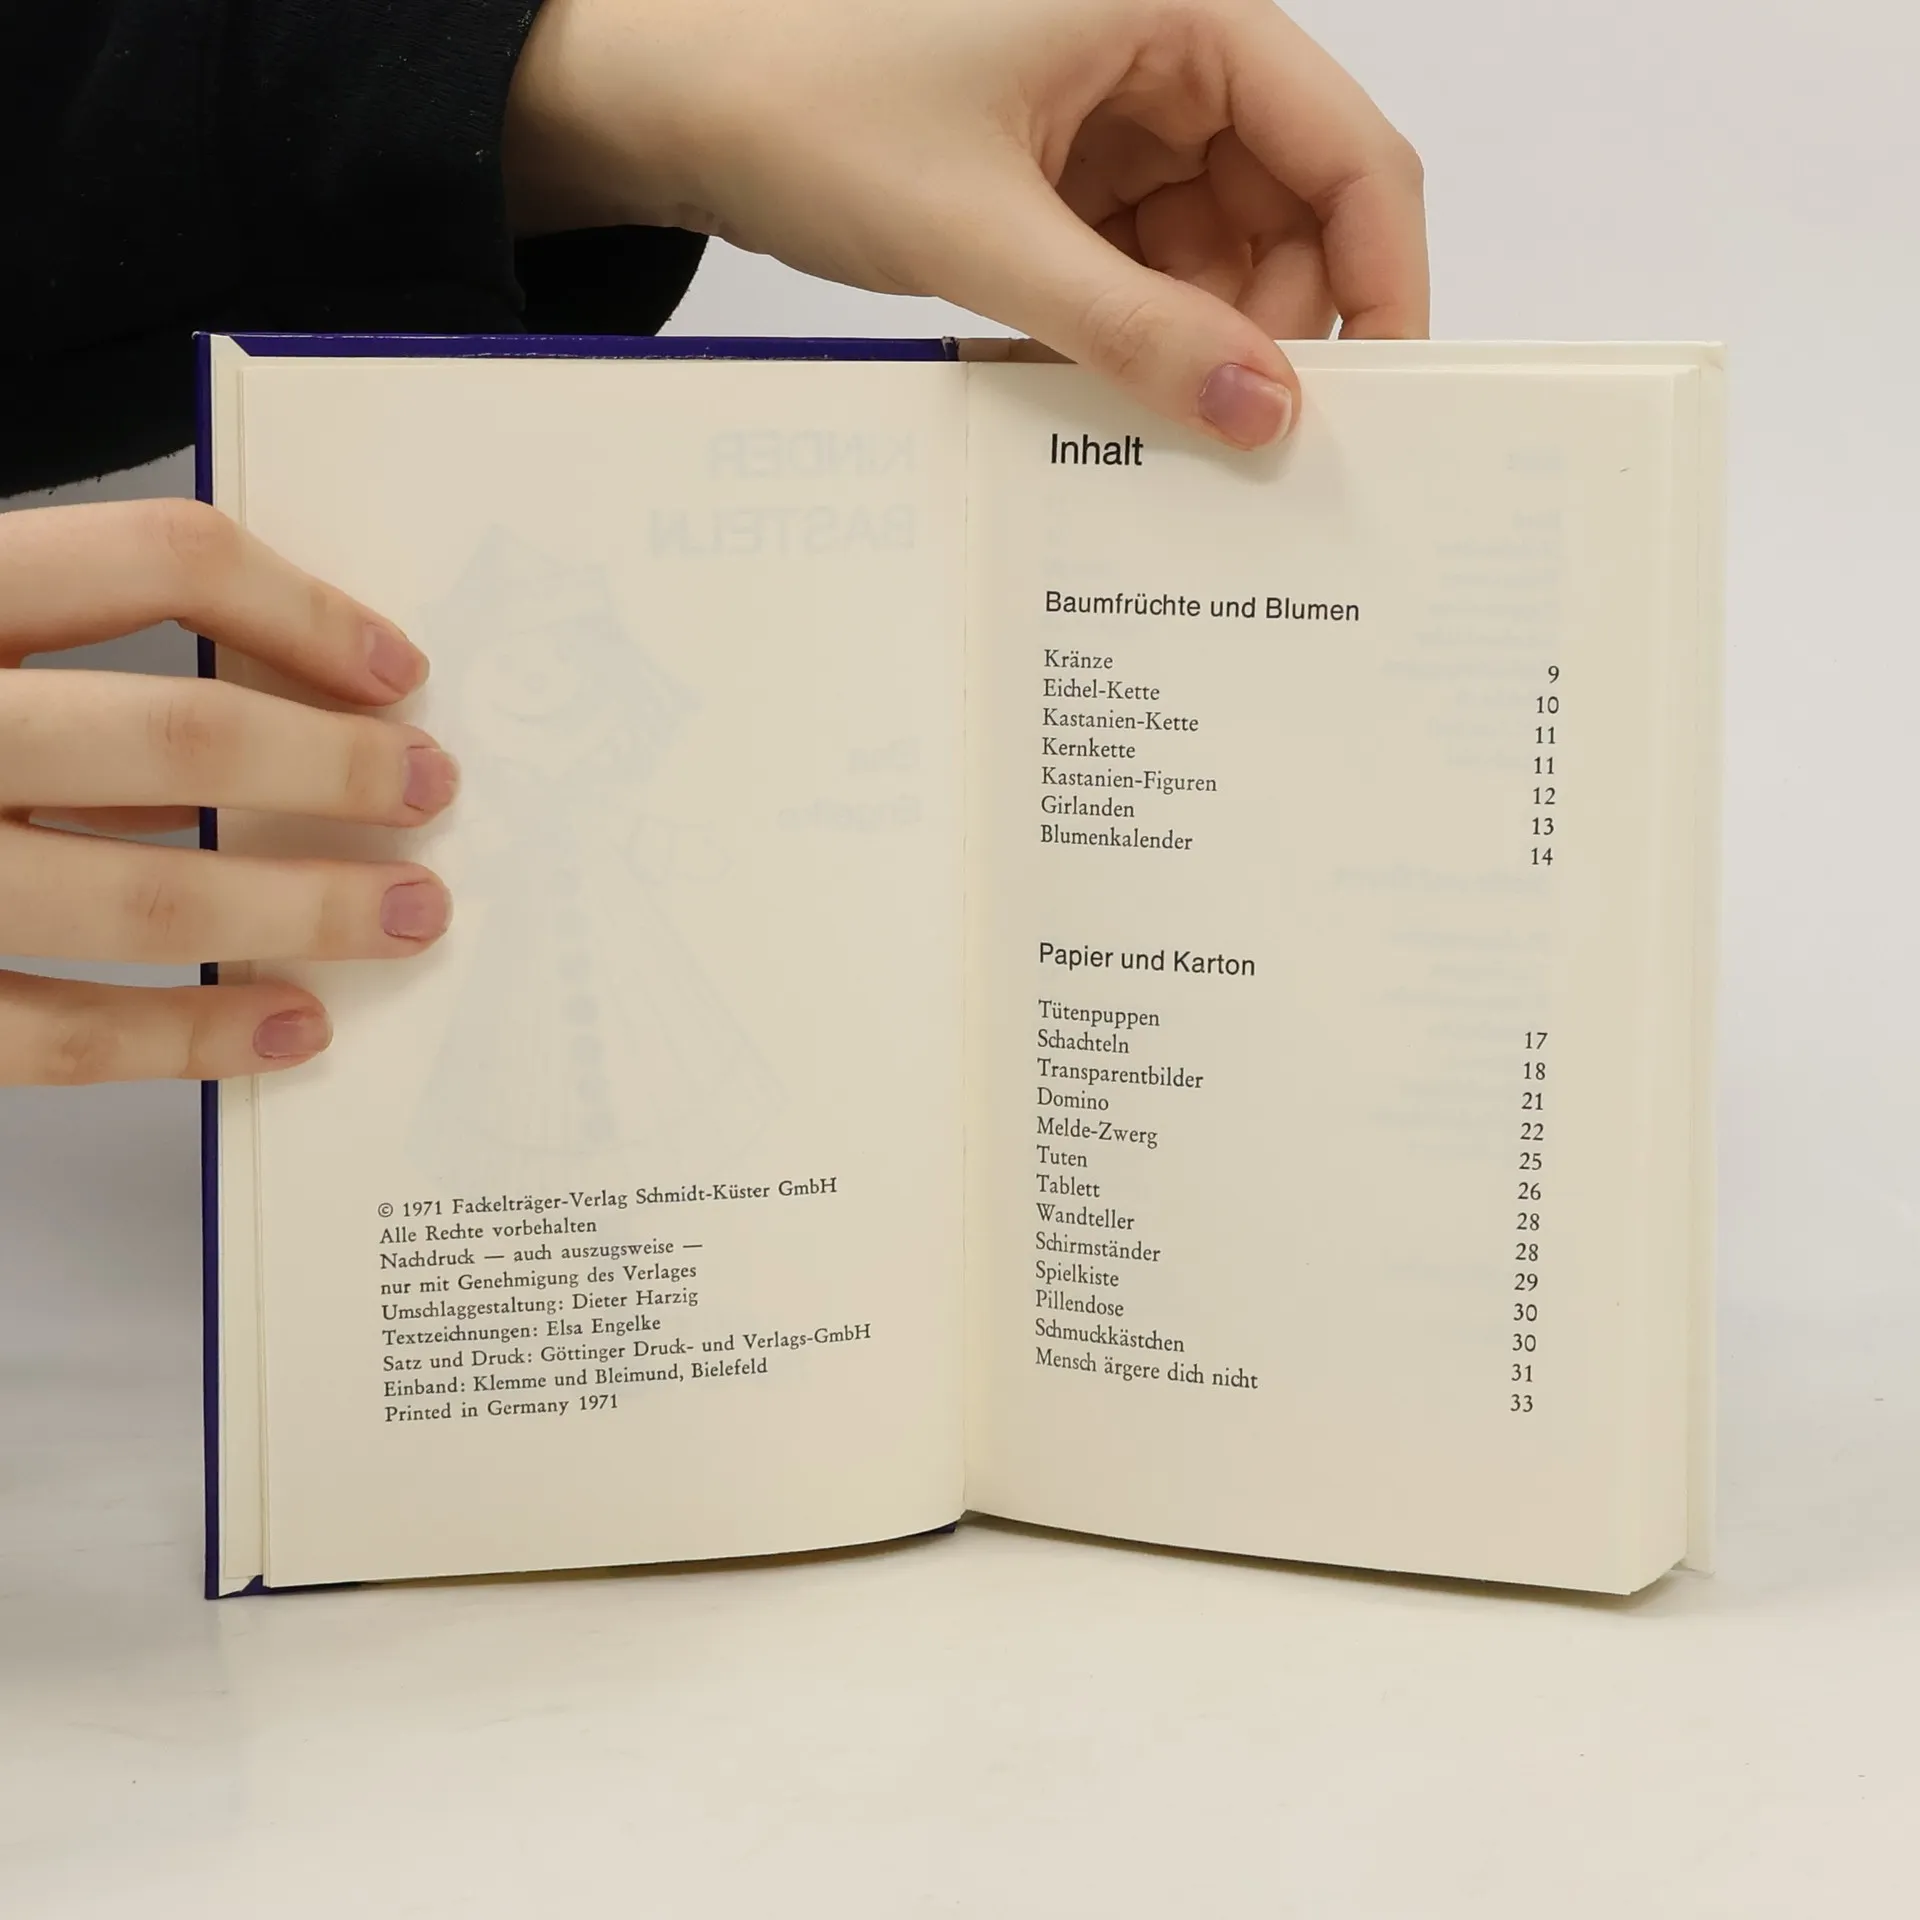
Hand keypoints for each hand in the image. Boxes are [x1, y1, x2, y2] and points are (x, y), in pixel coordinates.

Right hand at [0, 502, 457, 1086]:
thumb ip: (64, 636)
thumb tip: (276, 690)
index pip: (154, 559)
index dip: (303, 607)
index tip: (400, 668)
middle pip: (172, 735)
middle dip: (333, 772)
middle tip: (434, 790)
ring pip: (140, 898)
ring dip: (300, 909)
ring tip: (408, 913)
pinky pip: (55, 1033)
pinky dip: (187, 1037)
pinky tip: (286, 1026)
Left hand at [506, 0, 1426, 447]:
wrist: (670, 103)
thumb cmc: (804, 109)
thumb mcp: (987, 234)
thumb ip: (1134, 329)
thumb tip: (1266, 412)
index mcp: (1179, 11)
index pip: (1348, 148)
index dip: (1382, 278)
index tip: (1383, 399)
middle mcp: (1167, 53)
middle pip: (1293, 212)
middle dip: (1272, 327)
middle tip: (1236, 440)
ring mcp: (1119, 115)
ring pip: (1219, 252)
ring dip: (1193, 341)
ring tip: (1138, 416)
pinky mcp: (1070, 171)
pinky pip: (1146, 266)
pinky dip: (1131, 330)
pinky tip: (1089, 381)